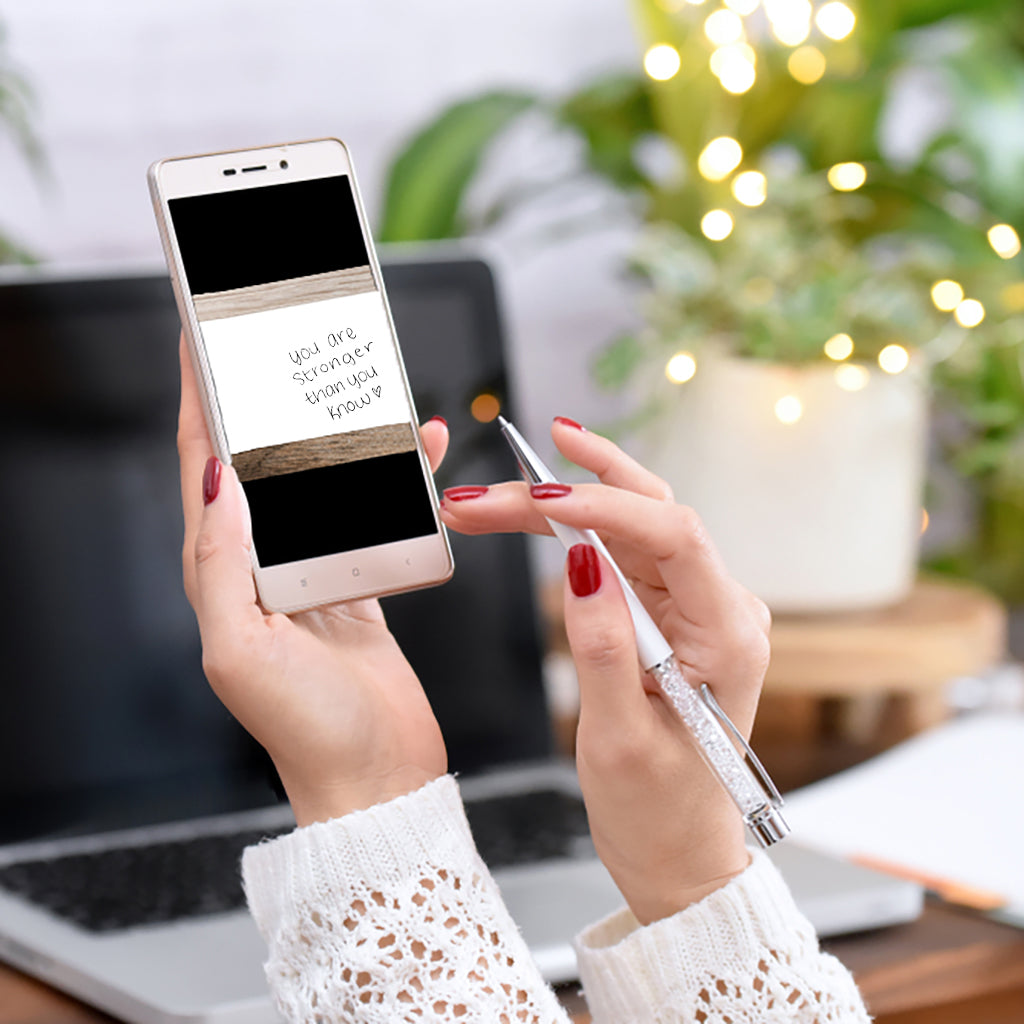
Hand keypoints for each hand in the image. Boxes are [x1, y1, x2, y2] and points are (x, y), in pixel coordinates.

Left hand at [177, 337, 448, 825]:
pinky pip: (374, 512)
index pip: (203, 468)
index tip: (201, 343)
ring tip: (355, 380)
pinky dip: (396, 478)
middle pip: (262, 460)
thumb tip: (217, 480)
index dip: (200, 402)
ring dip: (338, 430)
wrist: (377, 777)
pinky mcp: (361, 581)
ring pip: (323, 479)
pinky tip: (422, 451)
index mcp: (222, 572)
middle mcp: (263, 564)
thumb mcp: (243, 648)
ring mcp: (315, 569)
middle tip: (281, 342)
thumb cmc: (307, 729)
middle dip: (268, 398)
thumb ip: (223, 562)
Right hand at [441, 419, 770, 923]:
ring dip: (556, 509)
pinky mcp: (668, 616)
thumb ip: (603, 646)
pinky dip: (569, 535)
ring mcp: (695, 609)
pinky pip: (620, 557)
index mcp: (729, 635)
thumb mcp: (620, 738)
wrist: (679, 853)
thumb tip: (579, 561)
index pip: (674, 535)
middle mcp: (720, 609)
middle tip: (486, 493)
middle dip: (562, 496)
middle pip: (645, 517)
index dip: (605, 504)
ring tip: (489, 502)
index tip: (539, 498)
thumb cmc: (662, 812)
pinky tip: (535, 511)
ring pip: (625, 528)